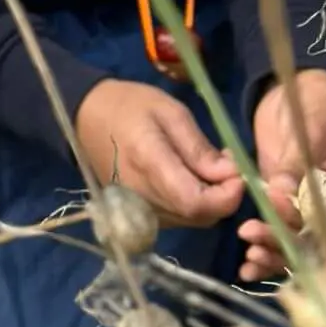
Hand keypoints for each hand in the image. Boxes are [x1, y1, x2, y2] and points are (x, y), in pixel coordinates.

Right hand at [76, 78, 243, 227]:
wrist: (86, 117)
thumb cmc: (130, 106)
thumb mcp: (169, 112)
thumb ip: (198, 147)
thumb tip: (230, 175)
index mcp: (149, 163)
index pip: (196, 202)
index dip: (226, 196)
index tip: (239, 173)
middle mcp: (143, 196)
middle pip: (198, 215)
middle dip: (223, 196)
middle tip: (226, 164)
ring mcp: (138, 209)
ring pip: (191, 220)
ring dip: (210, 200)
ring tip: (207, 166)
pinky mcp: (138, 213)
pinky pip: (178, 217)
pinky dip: (193, 202)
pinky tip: (189, 177)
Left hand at [238, 69, 325, 283]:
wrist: (298, 85)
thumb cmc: (315, 104)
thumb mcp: (310, 127)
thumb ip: (297, 160)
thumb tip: (281, 192)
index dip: (301, 223)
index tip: (274, 209)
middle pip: (309, 238)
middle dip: (281, 243)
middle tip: (250, 236)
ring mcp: (302, 202)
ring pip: (291, 241)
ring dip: (271, 253)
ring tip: (247, 260)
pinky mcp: (279, 196)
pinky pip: (275, 227)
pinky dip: (263, 245)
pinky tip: (245, 266)